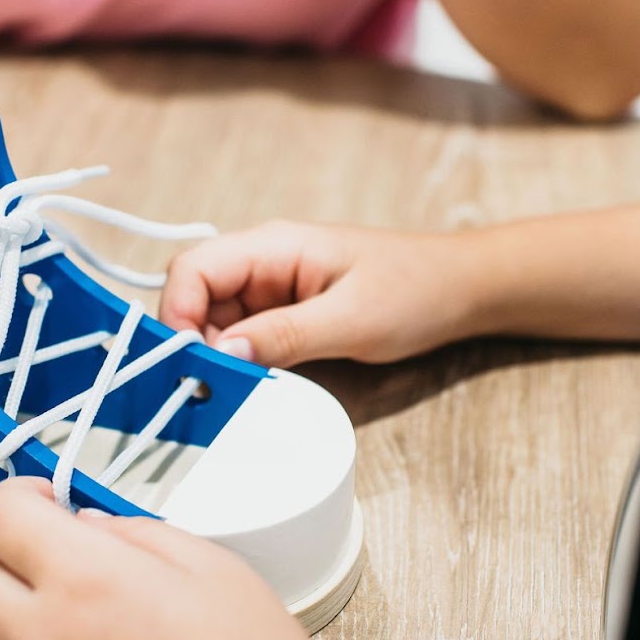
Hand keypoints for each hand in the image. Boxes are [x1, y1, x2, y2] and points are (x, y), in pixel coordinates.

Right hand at [160, 221, 481, 367]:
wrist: (461, 290)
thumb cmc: (416, 291)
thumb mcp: (353, 320)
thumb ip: (286, 335)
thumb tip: (225, 353)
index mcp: (274, 246)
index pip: (194, 269)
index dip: (178, 314)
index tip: (188, 362)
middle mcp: (264, 263)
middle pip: (196, 297)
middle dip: (192, 342)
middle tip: (204, 388)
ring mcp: (272, 289)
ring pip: (215, 321)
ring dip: (214, 356)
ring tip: (227, 393)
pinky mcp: (285, 314)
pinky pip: (244, 336)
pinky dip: (238, 361)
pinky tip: (249, 384)